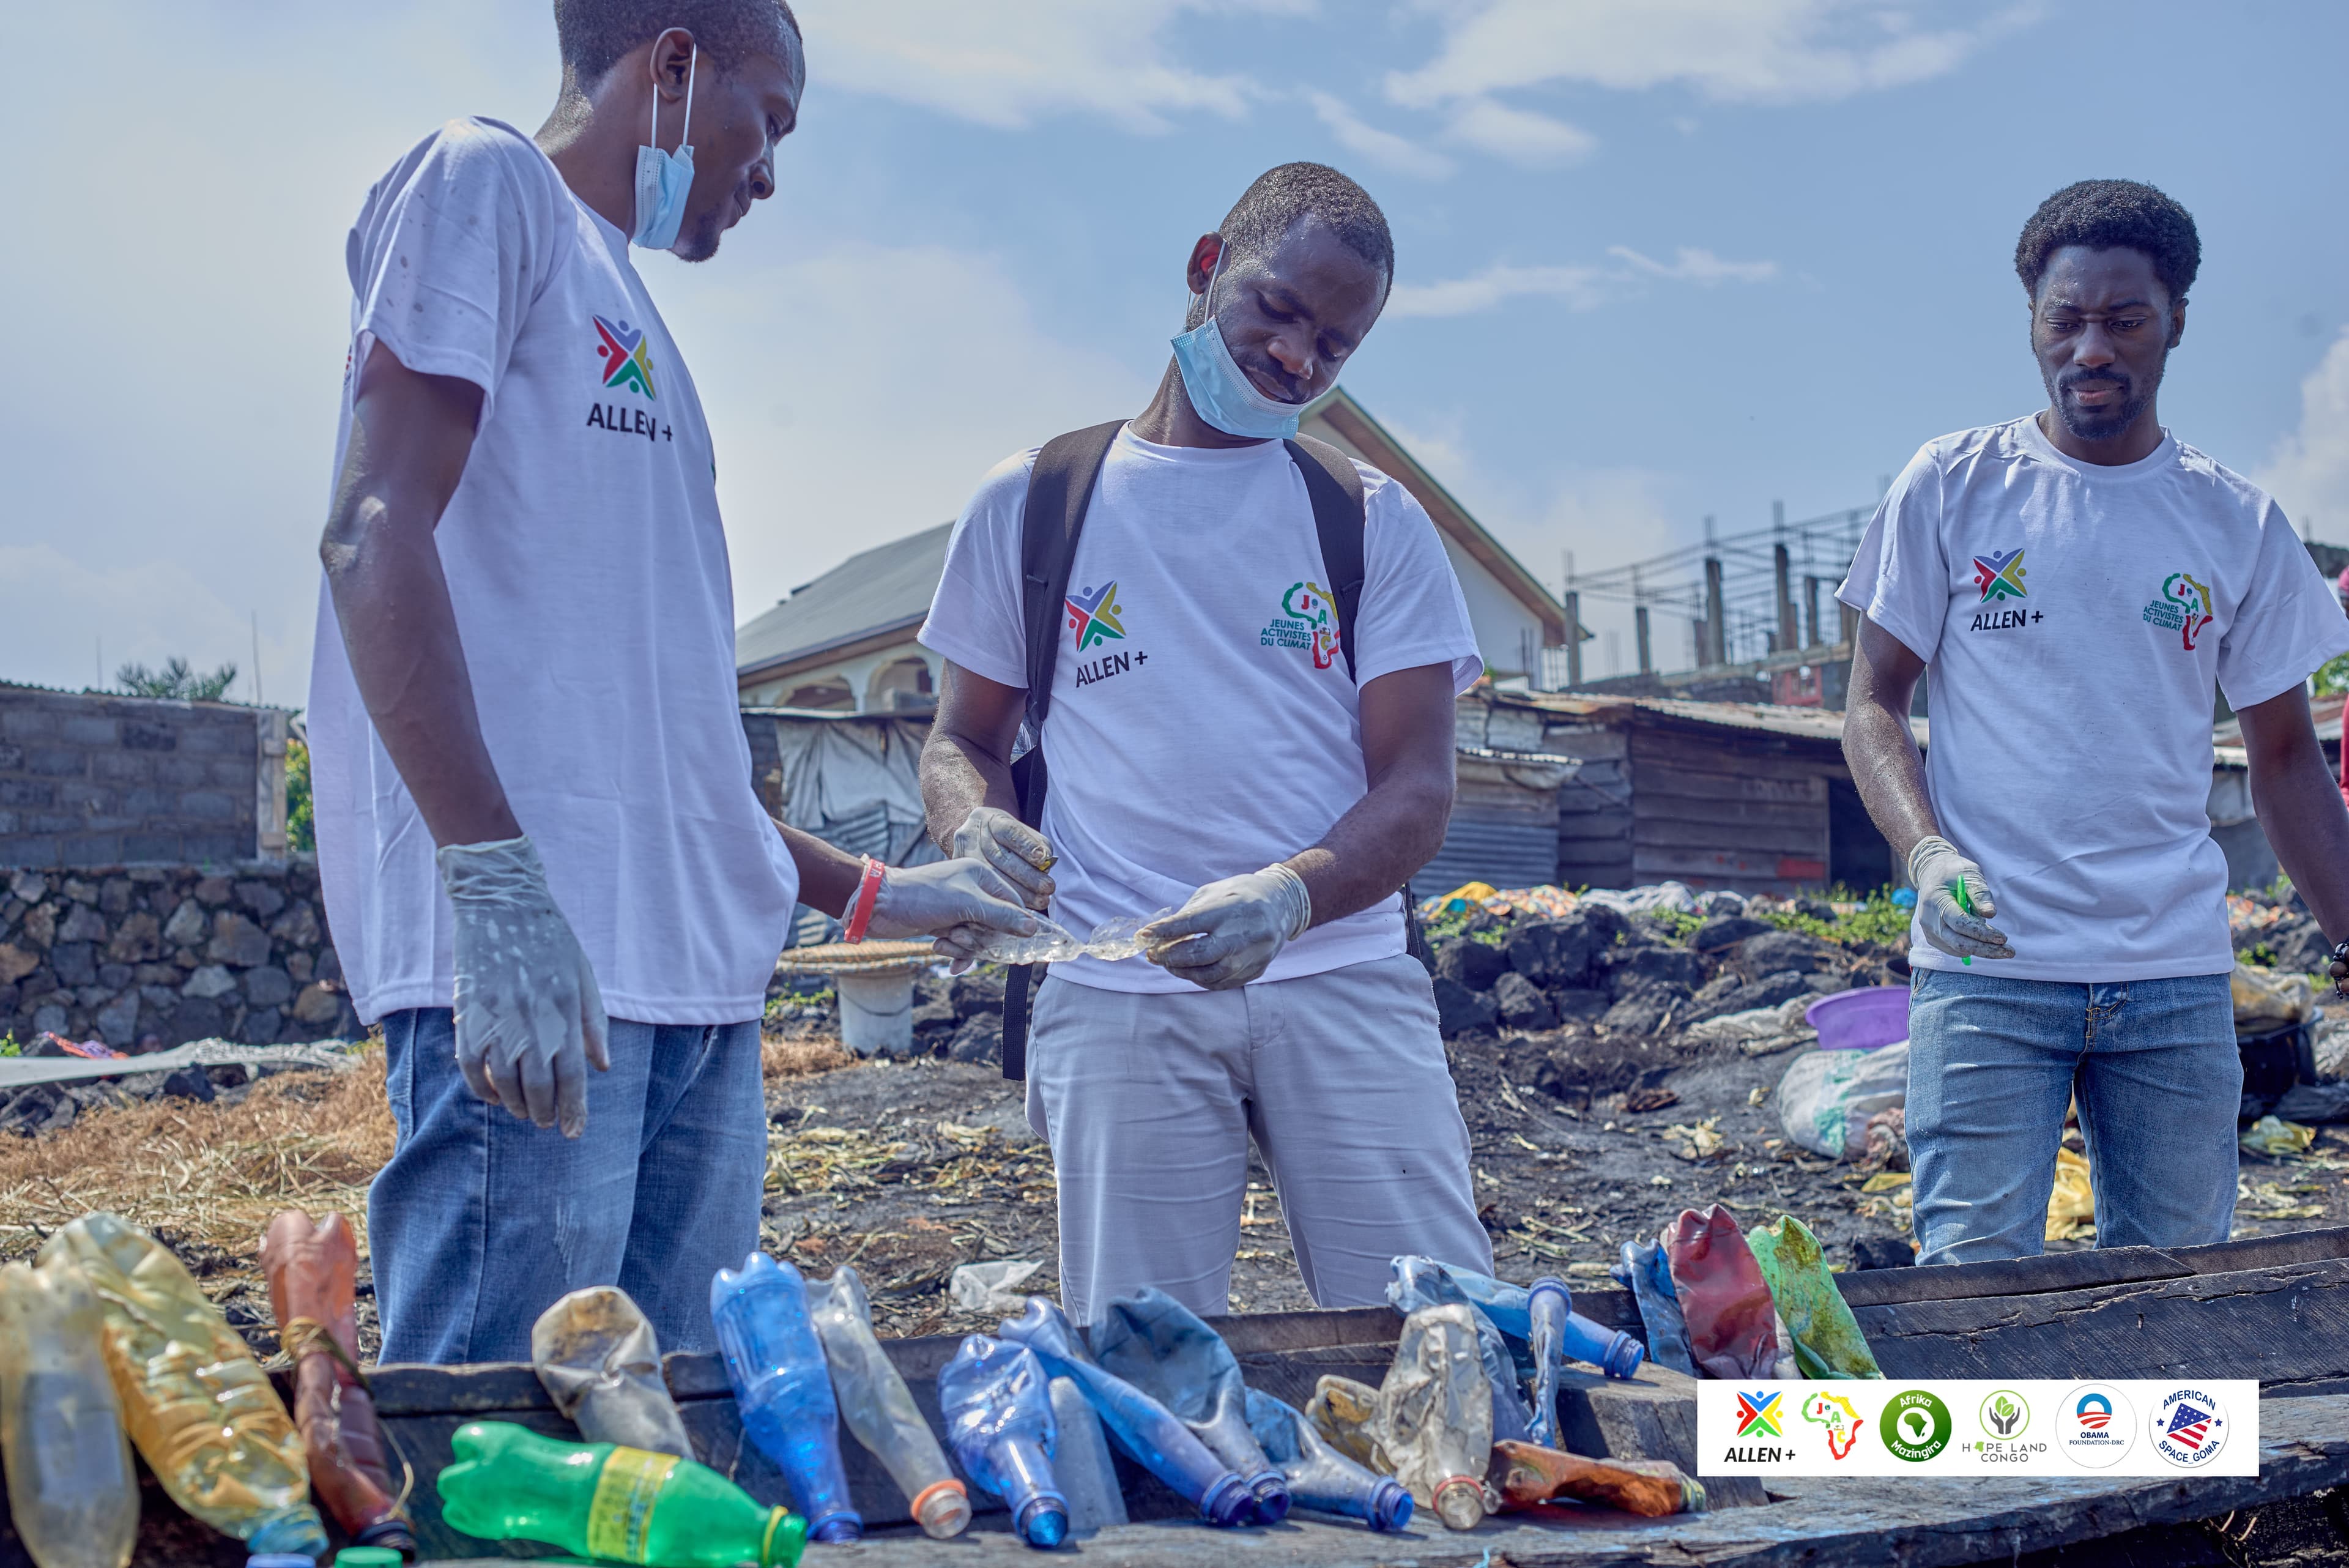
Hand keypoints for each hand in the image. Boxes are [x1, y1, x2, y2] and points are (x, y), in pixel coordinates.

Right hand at [437, 836, 609, 1136]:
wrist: (501, 901)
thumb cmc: (549, 938)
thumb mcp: (583, 975)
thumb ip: (593, 1023)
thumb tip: (603, 1067)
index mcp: (564, 1009)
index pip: (572, 1074)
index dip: (574, 1109)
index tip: (574, 1132)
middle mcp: (532, 1019)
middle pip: (539, 1085)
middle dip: (546, 1112)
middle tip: (549, 1122)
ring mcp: (497, 1018)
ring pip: (505, 1081)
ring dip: (516, 1105)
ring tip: (525, 1112)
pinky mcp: (468, 1014)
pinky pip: (471, 1066)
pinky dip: (481, 1087)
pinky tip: (493, 1095)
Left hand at [868, 858, 1037, 972]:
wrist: (878, 906)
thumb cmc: (922, 897)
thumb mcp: (967, 905)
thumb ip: (1002, 916)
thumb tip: (1033, 928)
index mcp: (981, 876)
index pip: (1014, 903)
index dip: (1015, 925)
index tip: (1017, 945)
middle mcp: (972, 891)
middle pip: (997, 925)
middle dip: (981, 937)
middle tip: (962, 936)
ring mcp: (958, 909)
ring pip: (979, 938)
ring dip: (963, 946)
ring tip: (945, 941)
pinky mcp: (945, 925)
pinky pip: (962, 945)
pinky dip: (954, 952)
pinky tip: (940, 951)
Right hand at [951, 806, 1055, 910]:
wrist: (976, 838)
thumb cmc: (1006, 837)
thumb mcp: (1022, 832)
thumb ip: (1037, 844)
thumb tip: (1045, 863)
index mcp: (989, 819)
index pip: (1008, 831)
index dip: (1026, 845)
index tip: (1043, 859)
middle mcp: (971, 834)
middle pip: (999, 856)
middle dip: (1027, 875)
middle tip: (1047, 888)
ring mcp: (961, 853)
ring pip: (990, 875)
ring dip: (1018, 892)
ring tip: (1040, 901)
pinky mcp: (958, 872)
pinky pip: (981, 889)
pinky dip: (1004, 900)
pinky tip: (1020, 907)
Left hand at [1139, 864, 1311, 990]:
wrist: (1283, 905)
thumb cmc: (1241, 894)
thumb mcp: (1215, 892)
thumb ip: (1189, 914)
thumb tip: (1160, 935)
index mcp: (1232, 909)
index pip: (1192, 923)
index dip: (1164, 931)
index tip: (1143, 936)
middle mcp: (1244, 934)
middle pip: (1200, 955)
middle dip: (1170, 957)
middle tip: (1152, 955)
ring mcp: (1252, 956)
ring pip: (1210, 974)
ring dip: (1182, 972)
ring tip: (1168, 964)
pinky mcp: (1256, 970)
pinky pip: (1222, 982)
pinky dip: (1201, 979)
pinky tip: (1189, 970)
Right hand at [1907, 835, 2014, 960]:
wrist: (1931, 873)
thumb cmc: (1954, 872)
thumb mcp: (1970, 874)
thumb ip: (1980, 894)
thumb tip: (1990, 914)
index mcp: (1936, 902)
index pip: (1960, 924)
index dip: (1982, 933)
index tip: (2004, 938)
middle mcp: (1929, 920)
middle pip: (1959, 943)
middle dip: (1985, 950)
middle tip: (2010, 951)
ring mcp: (1929, 931)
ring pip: (1958, 949)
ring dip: (1981, 949)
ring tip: (1999, 943)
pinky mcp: (1933, 938)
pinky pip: (1955, 949)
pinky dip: (1971, 948)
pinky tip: (1982, 939)